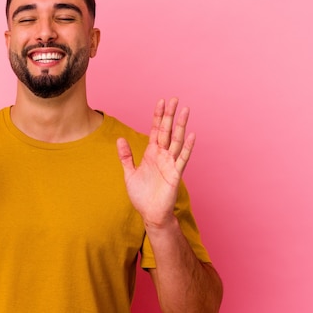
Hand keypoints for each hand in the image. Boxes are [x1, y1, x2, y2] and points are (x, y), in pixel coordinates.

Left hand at [117, 98, 194, 228]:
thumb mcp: (129, 173)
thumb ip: (126, 156)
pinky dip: (186, 147)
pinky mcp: (175, 174)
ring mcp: (170, 164)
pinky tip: (192, 135)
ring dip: (180, 125)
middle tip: (174, 98)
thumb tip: (120, 139)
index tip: (160, 101)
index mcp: (151, 153)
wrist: (150, 214)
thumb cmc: (141, 195)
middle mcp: (162, 155)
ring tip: (185, 110)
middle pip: (166, 130)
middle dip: (169, 115)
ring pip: (176, 140)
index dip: (157, 116)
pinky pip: (182, 158)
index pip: (155, 130)